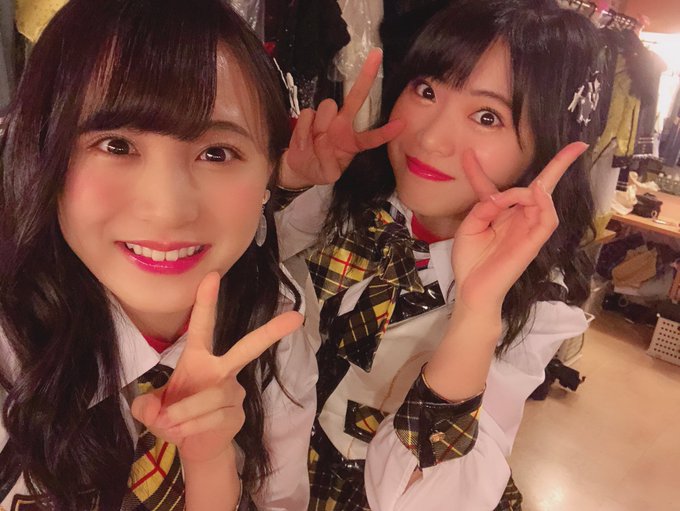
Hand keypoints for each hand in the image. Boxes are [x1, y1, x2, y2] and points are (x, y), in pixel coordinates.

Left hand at [131, 272, 303, 463]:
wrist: (194, 445)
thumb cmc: (174, 417)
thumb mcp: (151, 411)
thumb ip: (145, 406)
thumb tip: (154, 408)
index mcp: (199, 358)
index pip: (202, 326)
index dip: (206, 301)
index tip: (212, 275)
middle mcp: (222, 369)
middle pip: (247, 348)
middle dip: (270, 332)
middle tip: (295, 318)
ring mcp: (234, 391)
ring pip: (211, 396)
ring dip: (184, 413)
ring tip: (171, 423)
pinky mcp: (239, 413)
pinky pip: (214, 417)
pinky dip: (192, 426)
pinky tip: (187, 432)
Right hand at [281, 48, 404, 188]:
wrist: (300, 168)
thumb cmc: (320, 169)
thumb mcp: (329, 174)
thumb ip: (328, 163)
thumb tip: (323, 141)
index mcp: (353, 142)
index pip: (372, 137)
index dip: (386, 132)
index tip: (401, 124)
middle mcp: (343, 125)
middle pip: (356, 98)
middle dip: (366, 77)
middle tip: (376, 56)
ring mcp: (327, 119)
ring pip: (327, 107)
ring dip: (318, 126)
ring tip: (312, 144)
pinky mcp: (310, 116)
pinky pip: (308, 114)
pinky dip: (303, 131)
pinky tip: (303, 141)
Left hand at [452, 142, 588, 313]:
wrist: (472, 289)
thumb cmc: (470, 261)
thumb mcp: (469, 227)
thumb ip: (484, 206)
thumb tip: (502, 195)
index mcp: (499, 214)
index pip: (495, 188)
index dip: (479, 170)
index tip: (468, 152)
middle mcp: (517, 218)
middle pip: (539, 188)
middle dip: (559, 165)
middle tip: (578, 145)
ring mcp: (528, 230)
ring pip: (543, 200)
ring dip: (532, 190)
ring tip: (520, 192)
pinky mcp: (534, 243)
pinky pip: (547, 220)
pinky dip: (544, 204)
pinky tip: (536, 194)